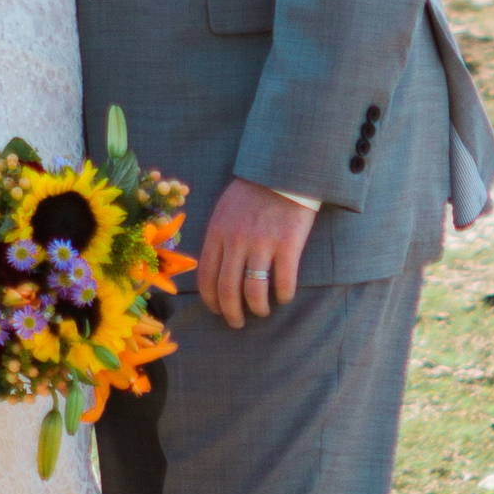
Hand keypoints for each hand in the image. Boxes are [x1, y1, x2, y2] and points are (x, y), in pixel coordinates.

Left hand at [196, 177, 315, 329]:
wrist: (283, 171)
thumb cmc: (252, 191)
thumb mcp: (224, 209)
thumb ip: (217, 237)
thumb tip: (213, 268)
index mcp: (217, 232)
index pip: (206, 277)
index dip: (210, 300)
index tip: (216, 309)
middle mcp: (236, 241)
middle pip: (227, 290)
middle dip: (230, 313)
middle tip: (236, 322)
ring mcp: (262, 243)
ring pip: (254, 291)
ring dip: (257, 308)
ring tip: (261, 312)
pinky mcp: (287, 245)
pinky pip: (283, 281)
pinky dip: (283, 295)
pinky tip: (284, 297)